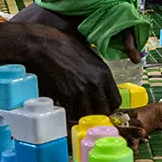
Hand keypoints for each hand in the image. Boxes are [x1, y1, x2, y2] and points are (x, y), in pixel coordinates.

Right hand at [0, 23, 119, 122]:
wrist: (45, 46)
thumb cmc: (64, 46)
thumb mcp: (90, 56)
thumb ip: (98, 72)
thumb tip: (100, 84)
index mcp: (104, 73)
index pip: (116, 101)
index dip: (108, 106)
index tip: (102, 106)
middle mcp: (96, 84)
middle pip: (104, 111)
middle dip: (96, 113)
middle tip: (88, 110)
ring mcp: (81, 91)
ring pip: (87, 115)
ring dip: (81, 114)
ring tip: (75, 108)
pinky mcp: (66, 96)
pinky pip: (71, 113)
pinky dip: (68, 113)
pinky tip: (64, 106)